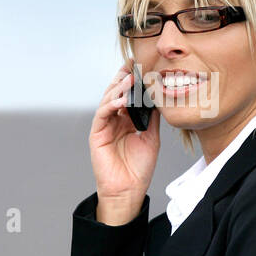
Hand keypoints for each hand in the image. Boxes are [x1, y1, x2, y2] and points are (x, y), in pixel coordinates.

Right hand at [89, 60, 160, 223]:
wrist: (129, 190)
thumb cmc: (139, 168)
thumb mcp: (151, 137)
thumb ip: (152, 117)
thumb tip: (158, 97)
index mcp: (126, 119)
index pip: (128, 94)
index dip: (133, 80)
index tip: (142, 65)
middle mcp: (114, 120)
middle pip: (116, 93)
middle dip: (123, 77)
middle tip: (133, 64)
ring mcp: (104, 126)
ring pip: (108, 100)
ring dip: (118, 88)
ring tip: (130, 80)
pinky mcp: (96, 134)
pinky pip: (102, 114)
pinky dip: (111, 104)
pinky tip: (121, 100)